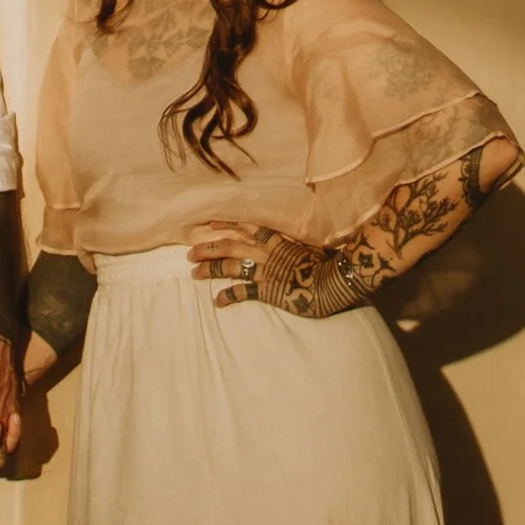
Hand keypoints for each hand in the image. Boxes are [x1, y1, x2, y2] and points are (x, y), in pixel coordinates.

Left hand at [188, 224, 356, 315]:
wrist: (335, 280)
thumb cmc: (329, 263)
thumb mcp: (311, 247)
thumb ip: (297, 243)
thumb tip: (296, 240)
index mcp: (277, 240)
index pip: (247, 227)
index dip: (227, 224)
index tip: (210, 223)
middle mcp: (267, 253)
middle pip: (230, 246)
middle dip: (208, 248)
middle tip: (189, 252)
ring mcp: (266, 271)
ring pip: (231, 267)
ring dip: (210, 268)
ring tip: (194, 272)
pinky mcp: (269, 290)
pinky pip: (243, 292)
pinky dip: (228, 296)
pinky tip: (217, 301)